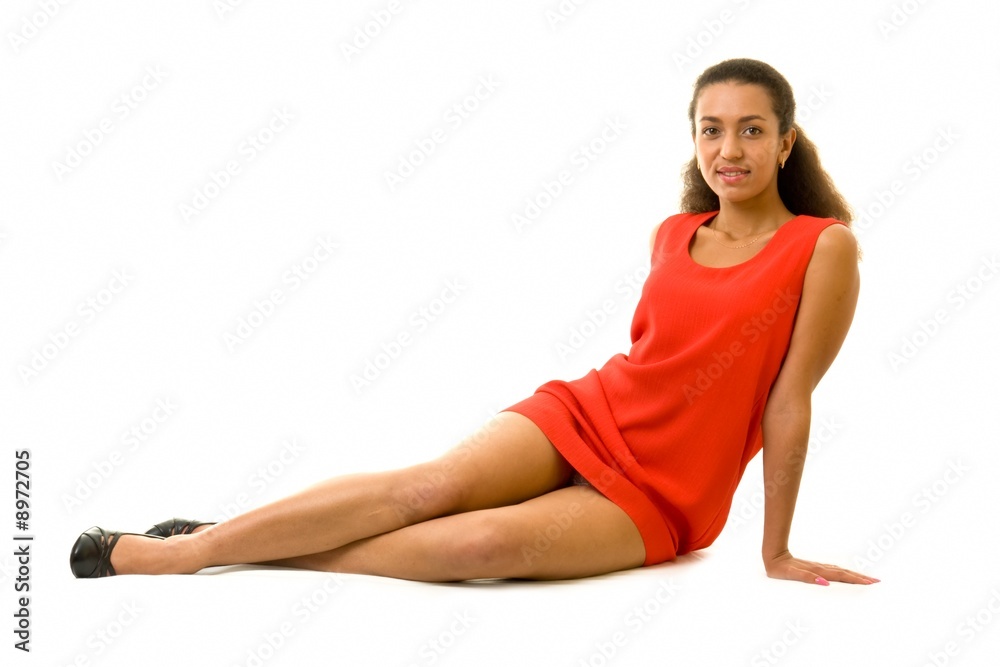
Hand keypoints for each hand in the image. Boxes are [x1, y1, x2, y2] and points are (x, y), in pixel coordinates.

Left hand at [764, 551, 879, 585]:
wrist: (772, 556)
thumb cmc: (780, 569)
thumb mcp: (791, 574)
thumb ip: (807, 577)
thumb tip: (824, 582)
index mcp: (818, 571)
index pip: (841, 576)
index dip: (856, 579)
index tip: (870, 582)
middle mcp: (820, 568)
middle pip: (844, 573)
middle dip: (860, 577)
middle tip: (876, 581)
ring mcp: (818, 567)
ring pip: (840, 570)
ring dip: (854, 574)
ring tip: (867, 578)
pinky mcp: (815, 567)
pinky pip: (833, 570)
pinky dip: (843, 572)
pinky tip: (846, 574)